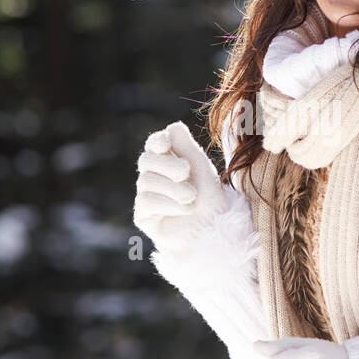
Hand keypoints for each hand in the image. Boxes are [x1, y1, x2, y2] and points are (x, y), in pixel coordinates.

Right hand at [133, 121, 227, 252]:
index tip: (166, 143)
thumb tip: (173, 125)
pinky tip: (184, 209)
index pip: (154, 145)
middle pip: (146, 160)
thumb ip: (187, 147)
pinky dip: (168, 204)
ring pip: (146, 181)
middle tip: (186, 173)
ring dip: (174, 188)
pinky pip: (147, 201)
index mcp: (168, 162)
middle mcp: (153, 177)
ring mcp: (146, 196)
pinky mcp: (144, 216)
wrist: (214, 233)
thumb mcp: (202, 170)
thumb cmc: (211, 200)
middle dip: (168, 165)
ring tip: (192, 198)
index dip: (157, 141)